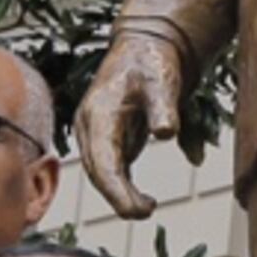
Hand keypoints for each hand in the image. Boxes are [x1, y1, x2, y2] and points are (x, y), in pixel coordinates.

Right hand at [73, 29, 182, 218]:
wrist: (147, 44)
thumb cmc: (153, 60)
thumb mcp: (162, 80)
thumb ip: (163, 107)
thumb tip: (166, 133)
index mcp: (98, 114)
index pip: (103, 163)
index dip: (117, 191)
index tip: (138, 210)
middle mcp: (90, 126)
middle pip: (98, 172)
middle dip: (119, 198)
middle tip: (146, 212)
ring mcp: (97, 132)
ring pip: (102, 172)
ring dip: (120, 194)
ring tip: (147, 208)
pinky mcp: (109, 136)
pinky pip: (111, 168)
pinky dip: (123, 185)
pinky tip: (143, 200)